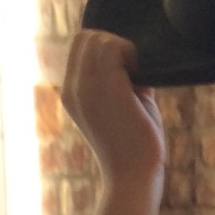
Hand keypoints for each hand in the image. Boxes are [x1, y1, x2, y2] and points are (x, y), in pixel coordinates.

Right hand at [61, 30, 165, 189]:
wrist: (133, 178)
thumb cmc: (136, 147)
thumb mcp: (124, 106)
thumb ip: (125, 80)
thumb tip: (138, 55)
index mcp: (71, 93)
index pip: (79, 47)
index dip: (105, 48)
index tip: (128, 71)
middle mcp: (73, 88)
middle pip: (86, 36)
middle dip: (113, 44)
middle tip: (135, 72)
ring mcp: (86, 87)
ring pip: (98, 37)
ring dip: (124, 49)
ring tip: (138, 77)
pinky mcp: (106, 88)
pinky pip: (114, 47)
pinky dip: (132, 54)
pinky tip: (143, 79)